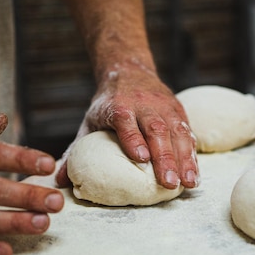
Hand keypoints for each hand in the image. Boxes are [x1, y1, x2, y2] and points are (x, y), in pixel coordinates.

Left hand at [56, 60, 198, 189]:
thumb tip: (58, 179)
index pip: (125, 122)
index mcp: (118, 107)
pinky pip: (188, 133)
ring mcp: (163, 107)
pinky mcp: (178, 111)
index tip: (140, 158)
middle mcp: (143, 105)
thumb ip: (76, 151)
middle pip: (156, 130)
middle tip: (169, 183)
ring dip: (184, 159)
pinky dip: (192, 155)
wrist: (129, 71)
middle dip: (165, 157)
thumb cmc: (107, 105)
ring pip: (177, 132)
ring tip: (189, 183)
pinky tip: (195, 174)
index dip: (133, 138)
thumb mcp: (89, 123)